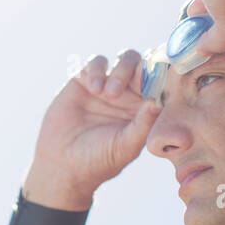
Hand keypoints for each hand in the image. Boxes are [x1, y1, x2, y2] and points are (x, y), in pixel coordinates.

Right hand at [22, 50, 159, 210]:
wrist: (62, 164)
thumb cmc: (99, 160)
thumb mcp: (125, 146)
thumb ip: (143, 124)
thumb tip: (158, 102)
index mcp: (145, 109)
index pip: (160, 84)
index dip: (162, 77)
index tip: (158, 79)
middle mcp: (130, 94)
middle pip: (144, 66)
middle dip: (140, 70)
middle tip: (133, 85)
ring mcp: (108, 85)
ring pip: (124, 59)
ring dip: (121, 71)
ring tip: (110, 94)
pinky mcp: (84, 81)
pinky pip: (95, 63)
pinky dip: (97, 70)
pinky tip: (94, 88)